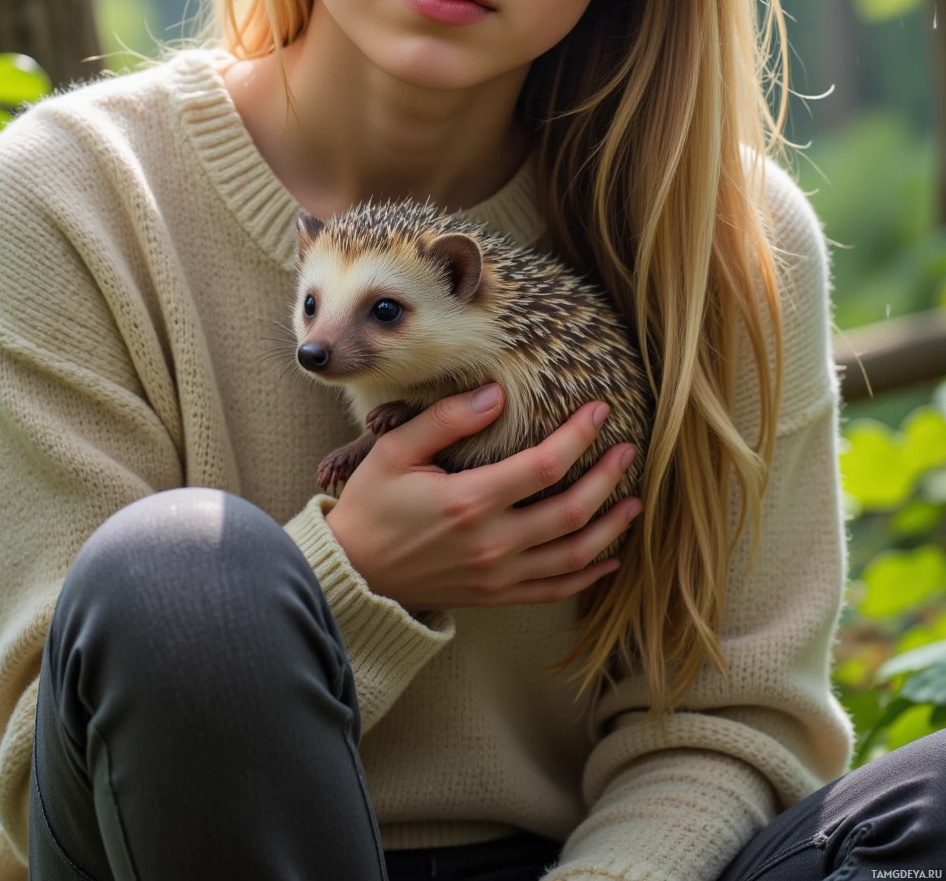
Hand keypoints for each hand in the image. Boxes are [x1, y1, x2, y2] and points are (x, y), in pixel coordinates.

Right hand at [323, 384, 641, 614]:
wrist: (353, 573)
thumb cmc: (371, 506)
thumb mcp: (395, 450)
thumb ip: (447, 419)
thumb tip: (496, 393)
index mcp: (471, 502)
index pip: (544, 466)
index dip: (578, 436)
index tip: (600, 410)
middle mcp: (493, 544)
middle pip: (571, 511)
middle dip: (607, 478)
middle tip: (629, 451)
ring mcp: (498, 576)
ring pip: (573, 555)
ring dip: (611, 528)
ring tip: (635, 501)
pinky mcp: (497, 596)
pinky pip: (555, 589)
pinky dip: (588, 575)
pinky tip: (610, 558)